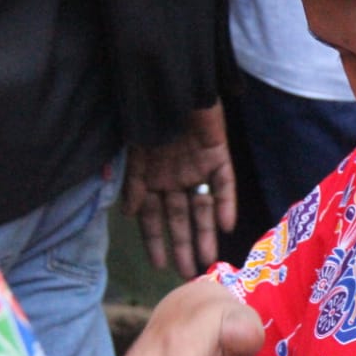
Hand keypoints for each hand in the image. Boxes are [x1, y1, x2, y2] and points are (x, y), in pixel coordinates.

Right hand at [124, 101, 236, 278]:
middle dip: (184, 246)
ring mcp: (196, 167)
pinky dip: (225, 202)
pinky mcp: (217, 154)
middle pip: (180, 218)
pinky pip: (224, 183)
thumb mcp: (129, 150)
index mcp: (150, 177)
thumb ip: (131, 181)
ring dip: (206, 233)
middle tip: (189, 275)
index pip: (153, 217)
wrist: (168, 80)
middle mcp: (173, 177)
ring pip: (202, 207)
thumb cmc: (142, 113)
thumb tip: (129, 213)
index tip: (161, 266)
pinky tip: (227, 225)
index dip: (157, 241)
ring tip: (210, 260)